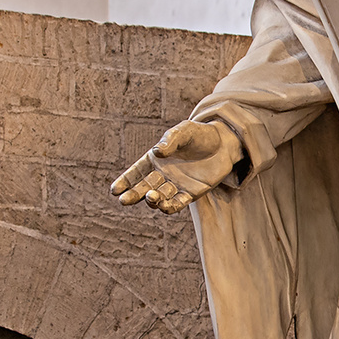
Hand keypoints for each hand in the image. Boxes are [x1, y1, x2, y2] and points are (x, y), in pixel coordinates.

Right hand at [111, 120, 238, 213]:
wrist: (224, 143)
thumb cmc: (200, 134)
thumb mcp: (184, 131)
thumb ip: (170, 141)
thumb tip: (157, 152)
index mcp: (155, 160)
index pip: (136, 173)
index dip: (125, 182)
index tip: (114, 190)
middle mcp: (163, 175)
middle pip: (144, 188)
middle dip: (133, 195)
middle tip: (124, 200)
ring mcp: (176, 185)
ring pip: (159, 198)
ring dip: (153, 200)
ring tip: (151, 197)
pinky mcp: (191, 193)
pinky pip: (178, 203)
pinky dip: (170, 207)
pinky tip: (164, 206)